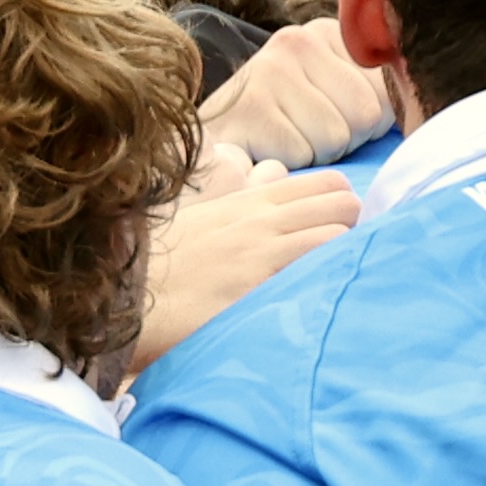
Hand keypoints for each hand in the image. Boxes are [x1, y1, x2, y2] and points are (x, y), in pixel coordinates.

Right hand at [133, 151, 361, 371]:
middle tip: (350, 261)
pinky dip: (334, 280)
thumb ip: (243, 207)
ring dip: (350, 256)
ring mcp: (261, 252)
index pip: (327, 184)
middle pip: (344, 203)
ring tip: (340, 284)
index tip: (346, 235)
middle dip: (358, 229)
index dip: (346, 208)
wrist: (127, 300)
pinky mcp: (257, 287)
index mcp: (249, 200)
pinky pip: (319, 269)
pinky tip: (329, 301)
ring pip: (338, 233)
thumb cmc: (162, 267)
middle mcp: (261, 219)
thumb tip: (276, 190)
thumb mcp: (203, 222)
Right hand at [200, 18, 390, 169]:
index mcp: (329, 32)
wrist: (215, 146)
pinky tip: (272, 151)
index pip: (390, 90)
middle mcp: (299, 40)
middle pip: (367, 113)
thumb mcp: (338, 96)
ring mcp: (270, 69)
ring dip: (321, 153)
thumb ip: (379, 92)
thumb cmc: (290, 127)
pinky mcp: (251, 105)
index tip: (338, 118)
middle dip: (349, 139)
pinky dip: (294, 164)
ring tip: (293, 141)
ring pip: (339, 135)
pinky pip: (306, 152)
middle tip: (312, 135)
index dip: (372, 122)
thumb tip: (429, 110)